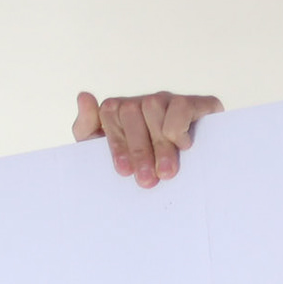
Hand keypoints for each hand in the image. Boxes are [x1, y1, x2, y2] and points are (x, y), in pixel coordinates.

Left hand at [73, 89, 224, 186]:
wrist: (183, 186)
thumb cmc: (138, 170)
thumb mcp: (102, 153)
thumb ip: (87, 127)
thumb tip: (84, 97)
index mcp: (122, 112)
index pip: (110, 112)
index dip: (117, 143)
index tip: (125, 171)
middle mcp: (145, 103)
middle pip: (131, 110)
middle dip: (138, 150)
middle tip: (147, 180)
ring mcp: (170, 102)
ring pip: (154, 106)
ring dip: (159, 144)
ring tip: (166, 172)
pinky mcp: (198, 105)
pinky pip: (182, 106)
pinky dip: (179, 127)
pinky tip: (183, 147)